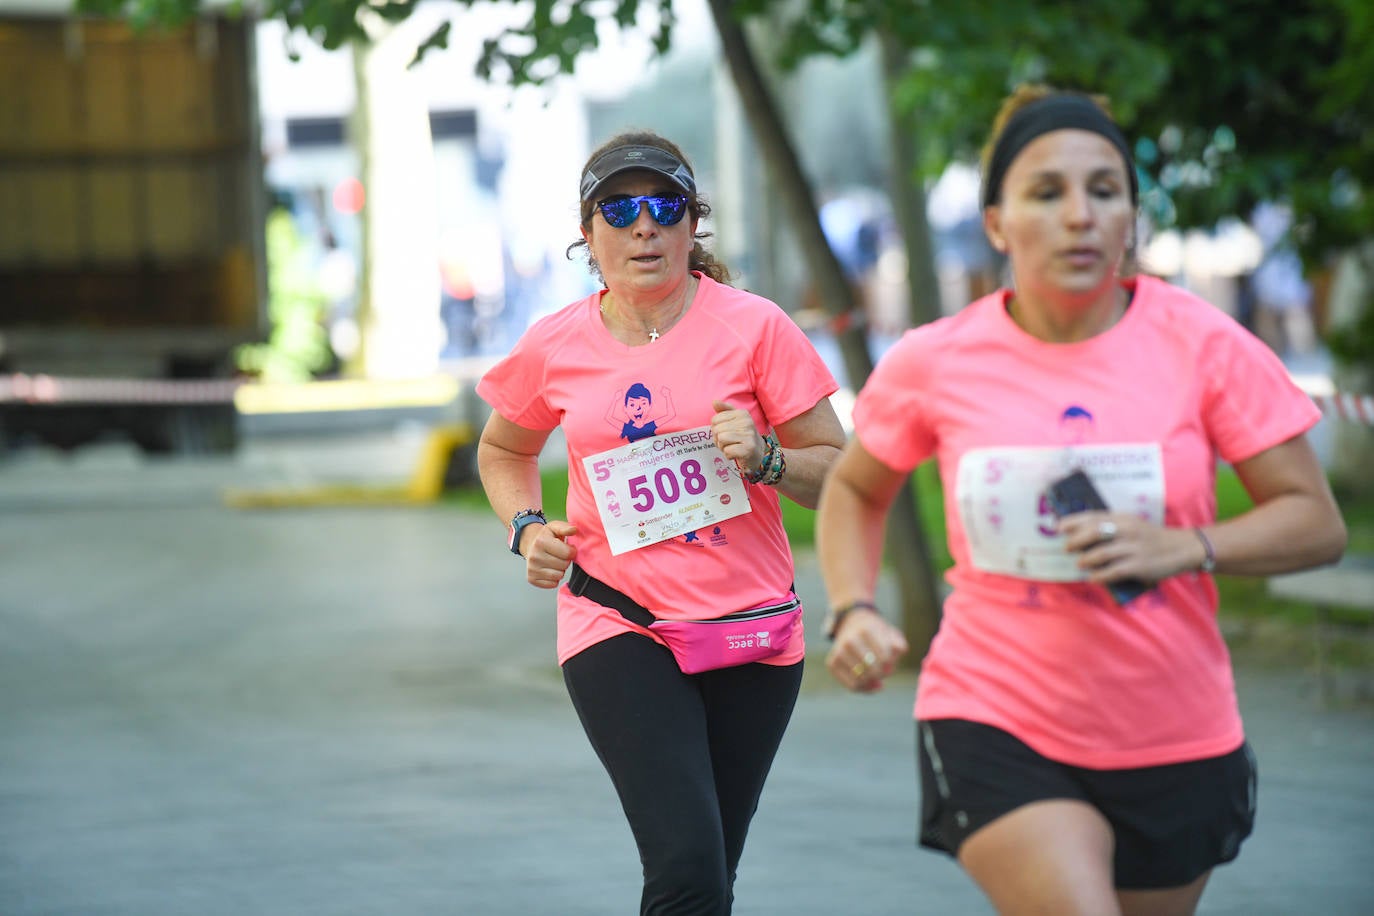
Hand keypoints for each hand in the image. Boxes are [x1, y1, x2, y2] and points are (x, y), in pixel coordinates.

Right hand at [523, 520, 578, 588]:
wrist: (530, 544)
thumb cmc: (546, 537)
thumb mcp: (555, 527)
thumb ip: (565, 527)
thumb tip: (574, 529)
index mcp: (541, 542)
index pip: (568, 553)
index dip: (572, 551)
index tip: (568, 548)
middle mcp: (534, 556)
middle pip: (564, 565)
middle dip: (566, 560)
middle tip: (560, 555)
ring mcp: (532, 569)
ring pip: (559, 576)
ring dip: (560, 570)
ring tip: (555, 562)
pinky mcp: (531, 579)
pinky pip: (552, 584)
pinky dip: (554, 579)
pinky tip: (550, 569)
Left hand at [710, 399, 764, 475]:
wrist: (758, 454)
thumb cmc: (742, 437)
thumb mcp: (734, 421)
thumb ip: (724, 410)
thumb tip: (714, 401)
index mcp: (742, 413)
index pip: (715, 419)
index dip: (716, 429)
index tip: (726, 433)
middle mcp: (747, 422)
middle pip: (717, 430)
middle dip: (718, 439)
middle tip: (729, 442)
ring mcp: (749, 435)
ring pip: (721, 440)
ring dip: (723, 447)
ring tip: (732, 447)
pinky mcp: (748, 449)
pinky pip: (727, 451)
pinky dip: (728, 455)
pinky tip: (736, 454)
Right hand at [826, 608, 908, 692]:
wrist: (852, 625)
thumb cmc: (876, 634)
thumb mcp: (890, 634)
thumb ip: (898, 645)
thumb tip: (896, 656)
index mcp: (866, 630)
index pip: (884, 657)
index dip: (890, 664)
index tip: (890, 661)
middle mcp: (849, 641)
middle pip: (872, 670)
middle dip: (882, 674)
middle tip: (885, 671)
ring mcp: (838, 652)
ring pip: (861, 680)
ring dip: (873, 682)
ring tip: (877, 676)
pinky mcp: (832, 663)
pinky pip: (851, 686)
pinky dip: (863, 688)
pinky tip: (869, 682)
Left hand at [1056, 513, 1204, 586]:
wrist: (1181, 548)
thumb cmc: (1150, 538)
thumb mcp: (1132, 525)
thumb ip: (1110, 526)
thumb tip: (1080, 535)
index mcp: (1123, 518)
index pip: (1093, 516)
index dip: (1073, 521)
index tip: (1058, 527)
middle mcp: (1127, 530)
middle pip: (1093, 532)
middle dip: (1075, 541)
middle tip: (1066, 549)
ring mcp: (1133, 548)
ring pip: (1100, 553)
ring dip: (1085, 560)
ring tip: (1080, 564)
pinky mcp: (1139, 565)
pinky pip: (1113, 571)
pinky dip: (1099, 576)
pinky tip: (1093, 578)